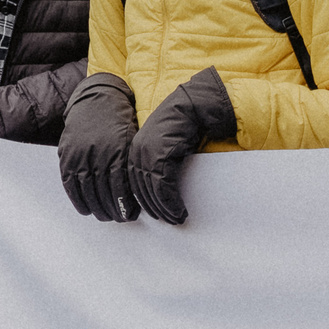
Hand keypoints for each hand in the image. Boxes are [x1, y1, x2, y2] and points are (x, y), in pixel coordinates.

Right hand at [57, 72, 138, 220]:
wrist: (97, 98)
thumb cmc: (121, 121)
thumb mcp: (134, 140)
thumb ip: (133, 165)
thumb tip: (140, 195)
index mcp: (116, 151)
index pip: (119, 189)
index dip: (125, 206)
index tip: (132, 215)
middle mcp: (95, 154)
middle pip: (103, 194)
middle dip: (113, 211)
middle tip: (121, 218)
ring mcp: (78, 155)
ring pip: (86, 192)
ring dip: (97, 209)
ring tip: (106, 216)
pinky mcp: (66, 155)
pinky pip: (70, 184)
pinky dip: (78, 200)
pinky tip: (86, 209)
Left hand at [128, 67, 236, 225]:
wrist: (195, 108)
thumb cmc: (183, 127)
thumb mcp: (166, 147)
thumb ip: (158, 164)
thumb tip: (158, 188)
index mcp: (135, 150)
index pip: (133, 183)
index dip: (144, 201)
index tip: (156, 214)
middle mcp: (137, 151)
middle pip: (141, 190)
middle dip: (155, 208)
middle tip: (169, 221)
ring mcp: (148, 153)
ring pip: (152, 191)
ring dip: (165, 209)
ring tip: (177, 219)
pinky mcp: (162, 155)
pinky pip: (164, 186)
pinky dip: (171, 202)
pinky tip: (180, 211)